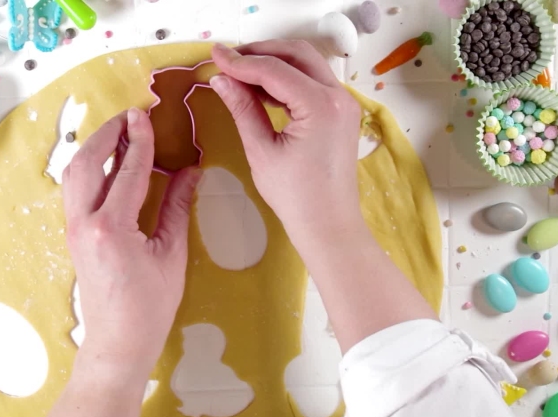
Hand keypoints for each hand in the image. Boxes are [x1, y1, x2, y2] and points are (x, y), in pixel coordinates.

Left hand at [63, 108, 200, 376]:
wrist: (118, 342)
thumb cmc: (150, 307)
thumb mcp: (171, 254)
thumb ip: (177, 207)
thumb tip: (189, 172)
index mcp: (112, 228)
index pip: (128, 171)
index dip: (140, 141)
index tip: (146, 116)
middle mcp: (85, 224)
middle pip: (87, 162)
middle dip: (108, 133)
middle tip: (130, 117)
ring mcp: (74, 229)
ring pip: (73, 174)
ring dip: (93, 148)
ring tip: (119, 133)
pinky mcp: (74, 235)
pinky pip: (75, 190)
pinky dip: (89, 168)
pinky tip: (108, 163)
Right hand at [210, 41, 362, 245]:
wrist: (328, 223)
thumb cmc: (295, 196)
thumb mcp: (261, 151)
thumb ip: (243, 109)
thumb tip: (220, 79)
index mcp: (320, 106)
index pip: (274, 70)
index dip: (241, 61)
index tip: (214, 56)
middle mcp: (338, 97)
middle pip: (296, 54)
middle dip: (260, 52)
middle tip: (228, 60)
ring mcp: (343, 104)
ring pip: (307, 64)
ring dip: (275, 63)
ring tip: (240, 73)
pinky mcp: (340, 112)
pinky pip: (313, 82)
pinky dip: (288, 79)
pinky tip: (261, 89)